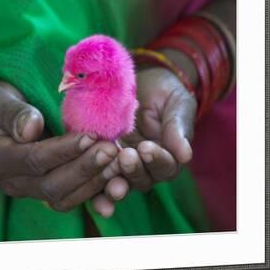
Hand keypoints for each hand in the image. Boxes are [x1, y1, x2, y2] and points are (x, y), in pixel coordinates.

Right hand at [0, 80, 118, 211]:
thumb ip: (11, 113)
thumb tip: (32, 129)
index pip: (33, 160)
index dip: (64, 151)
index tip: (90, 136)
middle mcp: (8, 180)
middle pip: (51, 185)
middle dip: (85, 168)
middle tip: (112, 149)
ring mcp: (23, 188)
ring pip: (62, 197)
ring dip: (92, 182)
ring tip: (118, 162)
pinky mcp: (38, 188)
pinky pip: (67, 197)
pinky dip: (91, 189)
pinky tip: (112, 173)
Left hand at [91, 67, 196, 216]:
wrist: (141, 82)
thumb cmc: (165, 94)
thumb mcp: (176, 105)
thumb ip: (178, 128)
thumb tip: (185, 155)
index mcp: (167, 158)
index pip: (164, 167)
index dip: (156, 159)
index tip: (146, 147)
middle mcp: (144, 168)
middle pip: (141, 180)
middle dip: (133, 170)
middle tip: (125, 157)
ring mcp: (120, 165)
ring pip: (118, 182)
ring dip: (112, 183)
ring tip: (106, 175)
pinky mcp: (100, 159)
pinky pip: (96, 176)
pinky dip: (91, 187)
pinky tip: (84, 184)